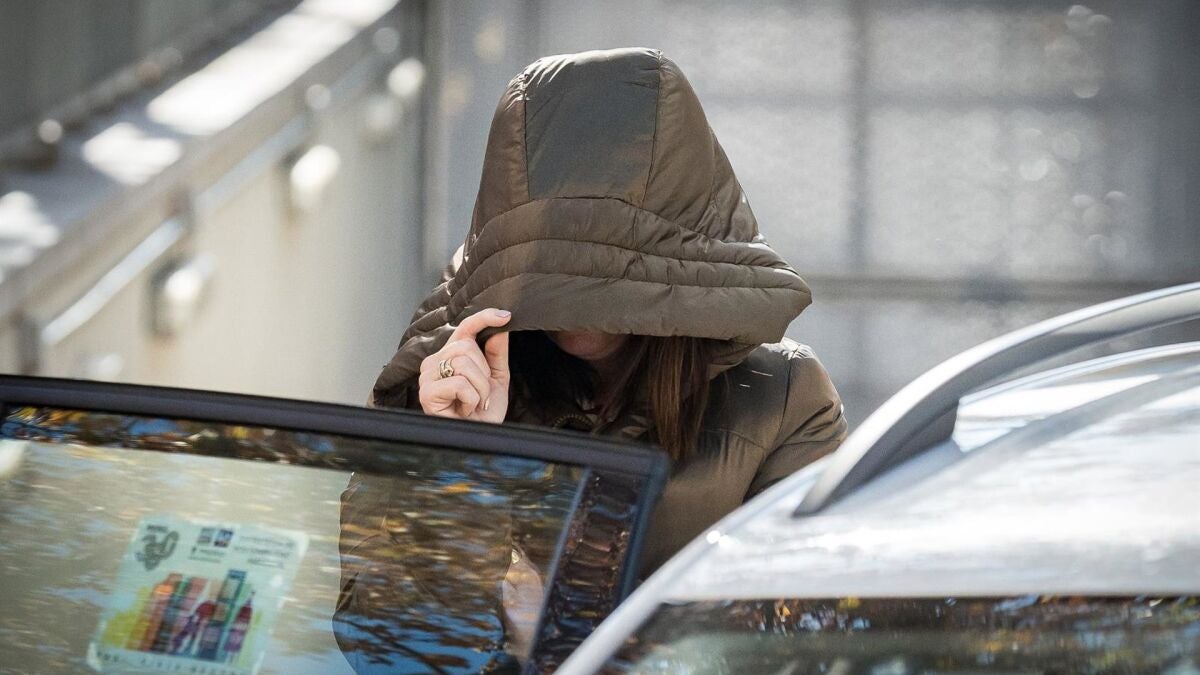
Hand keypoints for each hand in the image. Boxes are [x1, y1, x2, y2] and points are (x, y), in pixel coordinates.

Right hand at [418, 308, 510, 422]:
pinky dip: (471, 398)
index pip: (464, 328)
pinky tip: (465, 409)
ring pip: (463, 364)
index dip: (483, 318)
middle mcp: (433, 362)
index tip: (505, 316)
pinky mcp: (426, 393)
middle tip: (480, 393)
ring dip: (480, 388)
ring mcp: (427, 377)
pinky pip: (459, 383)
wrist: (478, 439)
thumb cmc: (483, 413)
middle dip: (483, 372)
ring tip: (474, 403)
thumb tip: (500, 327)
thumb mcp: (496, 378)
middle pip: (466, 347)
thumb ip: (496, 353)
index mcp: (449, 355)